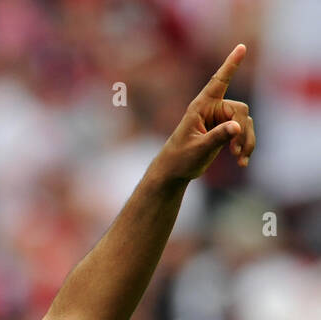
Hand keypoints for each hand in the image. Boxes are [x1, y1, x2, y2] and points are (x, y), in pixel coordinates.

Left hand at [154, 43, 255, 182]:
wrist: (174, 172)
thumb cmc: (179, 159)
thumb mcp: (197, 149)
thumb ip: (217, 137)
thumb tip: (236, 127)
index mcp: (200, 107)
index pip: (218, 82)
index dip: (230, 64)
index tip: (241, 47)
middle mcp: (212, 109)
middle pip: (240, 110)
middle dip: (242, 131)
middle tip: (237, 152)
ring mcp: (220, 119)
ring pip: (245, 123)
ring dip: (246, 141)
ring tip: (240, 160)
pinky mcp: (225, 130)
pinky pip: (244, 132)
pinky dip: (245, 146)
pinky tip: (242, 163)